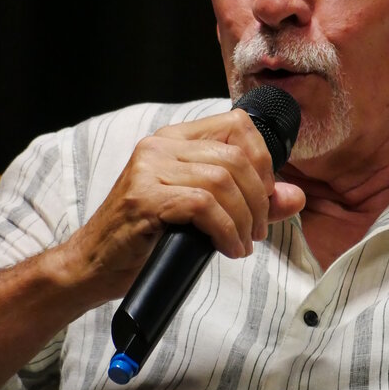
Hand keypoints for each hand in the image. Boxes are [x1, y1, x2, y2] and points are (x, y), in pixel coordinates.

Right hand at [56, 109, 304, 303]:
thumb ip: (249, 200)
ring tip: (241, 243)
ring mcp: (149, 169)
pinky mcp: (143, 198)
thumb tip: (295, 195)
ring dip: (244, 218)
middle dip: (258, 198)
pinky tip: (227, 248)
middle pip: (236, 156)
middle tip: (256, 230)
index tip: (264, 196)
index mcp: (175, 139)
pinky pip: (203, 205)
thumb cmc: (146, 239)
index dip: (262, 158)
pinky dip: (225, 230)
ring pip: (222, 181)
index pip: (237, 123)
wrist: (92, 266)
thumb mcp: (203, 214)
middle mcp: (161, 145)